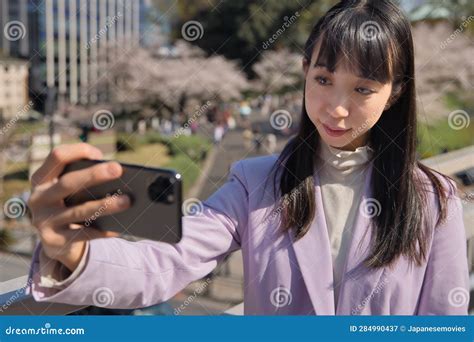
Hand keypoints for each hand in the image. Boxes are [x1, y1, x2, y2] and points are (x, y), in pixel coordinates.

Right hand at [27, 143, 130, 271]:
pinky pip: (85, 234)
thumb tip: (116, 173)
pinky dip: (104, 230)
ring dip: (105, 205)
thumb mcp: (69, 190)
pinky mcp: (55, 241)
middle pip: (68, 182)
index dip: (78, 151)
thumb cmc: (69, 204)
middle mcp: (38, 198)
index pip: (57, 156)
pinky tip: (119, 227)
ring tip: (127, 200)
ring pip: (79, 211)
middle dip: (94, 175)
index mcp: (42, 179)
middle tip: (118, 169)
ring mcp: (44, 221)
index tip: (99, 154)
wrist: (55, 241)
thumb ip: (84, 178)